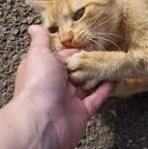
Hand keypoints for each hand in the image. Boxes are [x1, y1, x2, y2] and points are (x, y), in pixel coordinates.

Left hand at [13, 25, 111, 148]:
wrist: (42, 121)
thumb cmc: (37, 84)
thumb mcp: (38, 55)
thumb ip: (41, 41)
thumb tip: (34, 27)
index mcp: (44, 70)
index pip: (62, 56)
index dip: (74, 50)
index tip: (90, 41)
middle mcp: (55, 85)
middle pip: (76, 70)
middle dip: (88, 62)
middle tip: (105, 51)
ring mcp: (69, 100)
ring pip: (87, 84)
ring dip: (97, 74)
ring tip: (111, 62)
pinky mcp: (81, 113)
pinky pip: (95, 99)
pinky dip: (104, 90)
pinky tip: (113, 80)